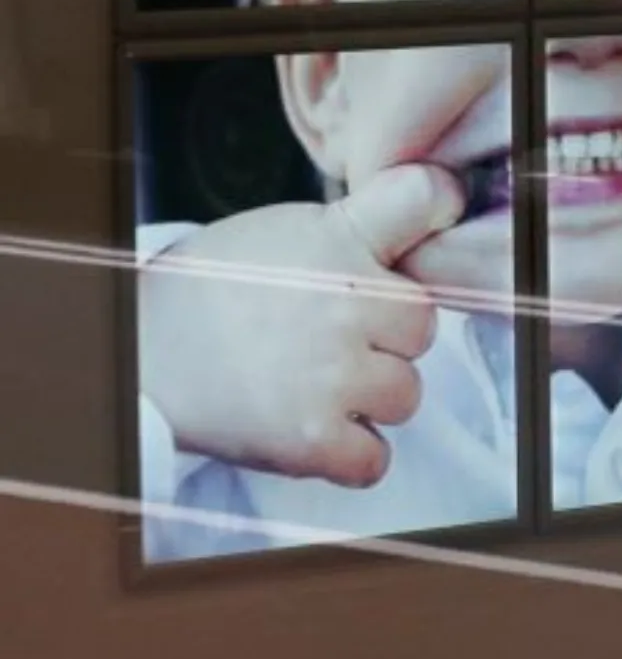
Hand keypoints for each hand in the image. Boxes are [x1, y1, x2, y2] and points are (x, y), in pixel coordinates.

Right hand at [138, 164, 462, 485]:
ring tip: (319, 381)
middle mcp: (346, 304)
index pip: (425, 198)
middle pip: (425, 324)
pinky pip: (375, 459)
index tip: (416, 233)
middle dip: (389, 336)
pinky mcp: (311, 439)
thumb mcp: (293, 229)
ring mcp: (333, 374)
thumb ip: (367, 222)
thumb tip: (444, 200)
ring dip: (372, 397)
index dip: (432, 211)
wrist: (140, 350)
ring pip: (406, 394)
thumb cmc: (218, 288)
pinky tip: (321, 426)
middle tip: (336, 335)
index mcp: (338, 239)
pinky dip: (353, 454)